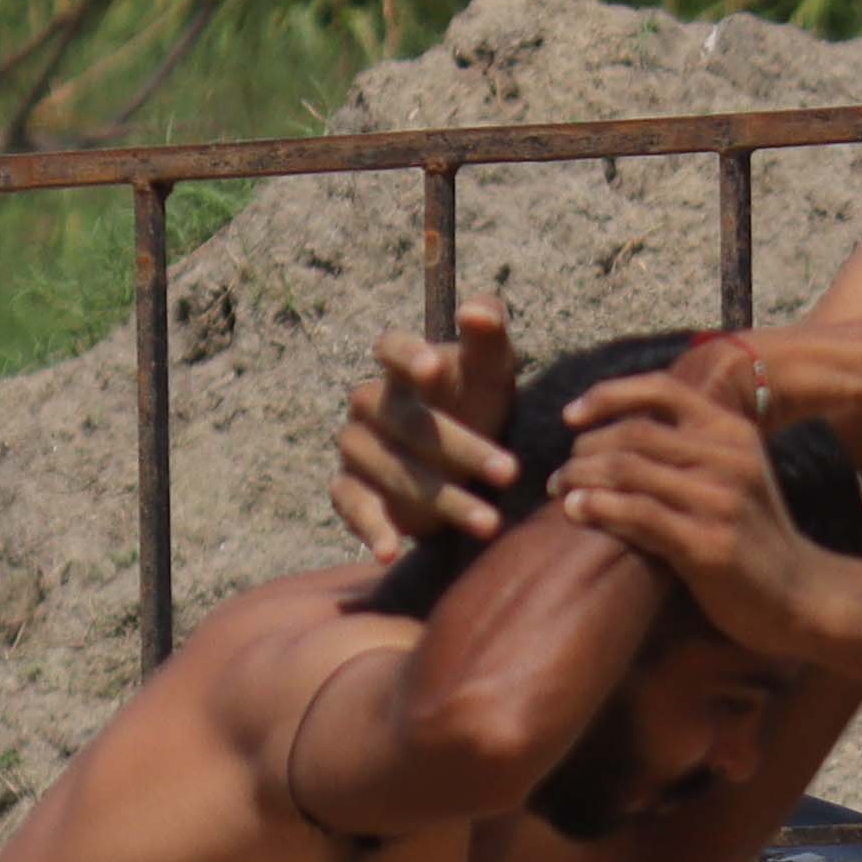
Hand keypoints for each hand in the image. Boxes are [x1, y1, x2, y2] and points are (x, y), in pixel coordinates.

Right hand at [332, 301, 521, 550]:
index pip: (390, 349)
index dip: (407, 355)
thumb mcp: (492, 370)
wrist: (458, 460)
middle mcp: (371, 405)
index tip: (432, 367)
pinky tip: (389, 550)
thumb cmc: (476, 402)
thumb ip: (490, 335)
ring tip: (490, 523)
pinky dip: (370, 529)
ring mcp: (357, 449)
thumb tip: (477, 310)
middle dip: (461, 448)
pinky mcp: (350, 490)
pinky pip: (352, 506)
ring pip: (389, 469)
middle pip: (406, 422)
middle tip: (511, 471)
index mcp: (401, 368)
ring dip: (441, 499)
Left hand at [558, 383, 834, 660]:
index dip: (607, 396)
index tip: (571, 416)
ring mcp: (721, 501)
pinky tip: (576, 512)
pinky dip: (597, 509)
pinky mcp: (709, 545)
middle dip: (584, 450)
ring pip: (628, 471)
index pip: (662, 390)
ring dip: (581, 479)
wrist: (800, 596)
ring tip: (561, 493)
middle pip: (634, 433)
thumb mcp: (732, 476)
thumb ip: (689, 449)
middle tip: (561, 473)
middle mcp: (729, 457)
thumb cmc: (752, 537)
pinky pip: (638, 515)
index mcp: (733, 431)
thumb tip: (618, 431)